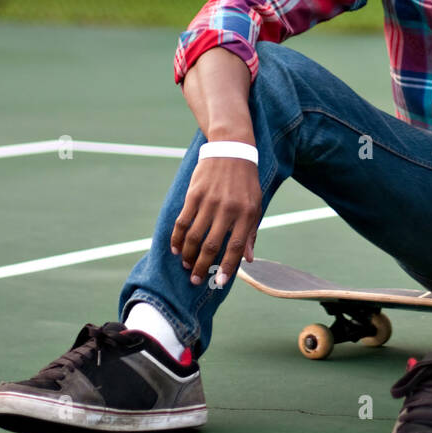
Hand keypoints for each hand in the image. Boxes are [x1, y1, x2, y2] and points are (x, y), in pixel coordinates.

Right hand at [170, 155, 262, 285]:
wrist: (231, 149)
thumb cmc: (246, 182)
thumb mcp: (255, 205)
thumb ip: (251, 232)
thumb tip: (249, 260)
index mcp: (246, 214)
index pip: (236, 247)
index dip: (227, 267)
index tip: (218, 282)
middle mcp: (228, 209)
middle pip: (211, 245)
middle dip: (202, 267)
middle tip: (195, 279)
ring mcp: (209, 201)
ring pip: (194, 236)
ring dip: (188, 255)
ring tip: (186, 265)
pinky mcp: (194, 194)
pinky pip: (183, 221)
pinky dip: (177, 238)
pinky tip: (176, 248)